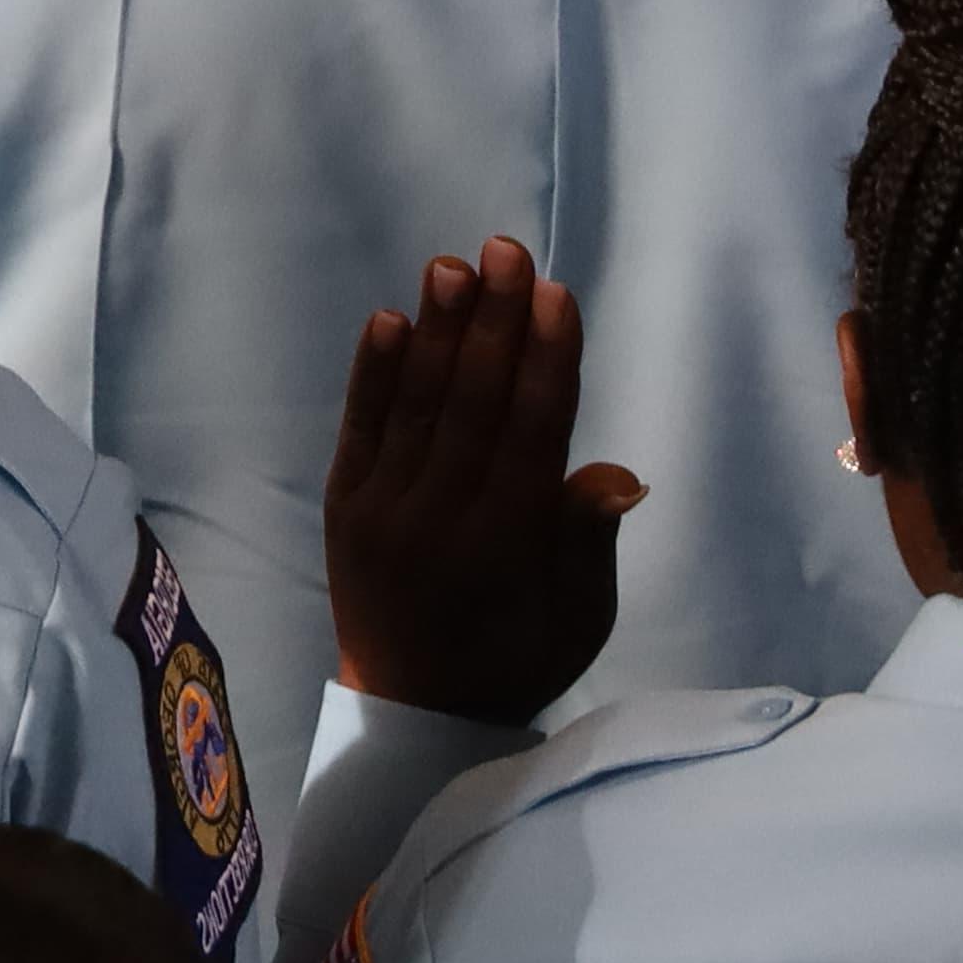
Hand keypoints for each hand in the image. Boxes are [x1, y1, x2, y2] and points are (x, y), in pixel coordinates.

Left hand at [321, 234, 639, 726]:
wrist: (410, 712)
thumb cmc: (515, 657)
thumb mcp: (577, 619)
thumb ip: (586, 540)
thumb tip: (618, 471)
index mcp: (505, 547)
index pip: (530, 433)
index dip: (544, 359)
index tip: (554, 294)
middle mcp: (439, 520)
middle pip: (471, 404)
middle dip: (490, 322)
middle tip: (504, 250)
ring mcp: (383, 511)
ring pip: (414, 406)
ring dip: (434, 329)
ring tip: (449, 264)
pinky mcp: (345, 507)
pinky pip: (360, 430)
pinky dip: (372, 374)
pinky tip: (388, 320)